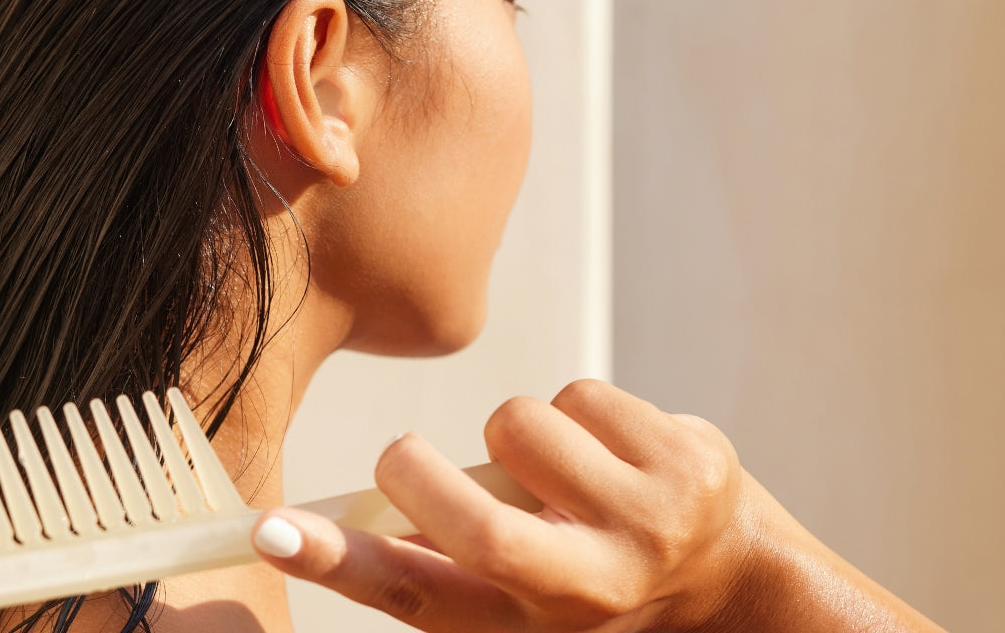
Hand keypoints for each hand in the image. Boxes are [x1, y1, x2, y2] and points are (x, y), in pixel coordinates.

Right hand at [251, 380, 942, 632]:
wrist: (732, 581)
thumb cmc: (587, 579)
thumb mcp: (511, 596)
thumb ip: (432, 561)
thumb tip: (308, 524)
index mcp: (528, 628)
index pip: (422, 601)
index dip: (341, 564)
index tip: (272, 530)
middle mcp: (592, 592)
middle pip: (478, 525)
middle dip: (417, 472)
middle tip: (404, 461)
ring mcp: (650, 528)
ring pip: (519, 424)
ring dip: (514, 431)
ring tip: (552, 469)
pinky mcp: (691, 465)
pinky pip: (581, 395)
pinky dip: (576, 410)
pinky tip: (609, 450)